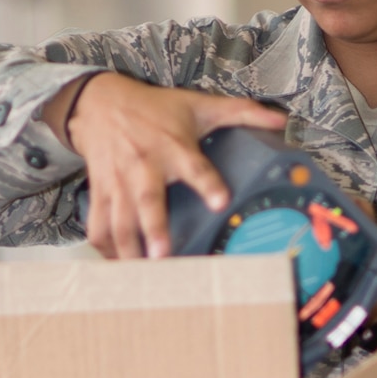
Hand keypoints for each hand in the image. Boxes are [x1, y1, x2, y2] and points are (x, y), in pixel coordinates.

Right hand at [48, 73, 286, 259]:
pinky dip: (105, 249)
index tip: (220, 201)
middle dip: (154, 230)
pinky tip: (117, 266)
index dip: (207, 183)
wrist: (100, 104)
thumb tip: (278, 119)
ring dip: (128, 250)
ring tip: (141, 274)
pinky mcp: (100, 193)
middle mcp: (143, 167)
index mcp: (172, 147)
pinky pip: (98, 225)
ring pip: (119, 221)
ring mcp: (118, 183)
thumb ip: (239, 113)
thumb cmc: (153, 109)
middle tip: (163, 256)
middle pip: (147, 202)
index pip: (194, 166)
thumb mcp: (197, 105)